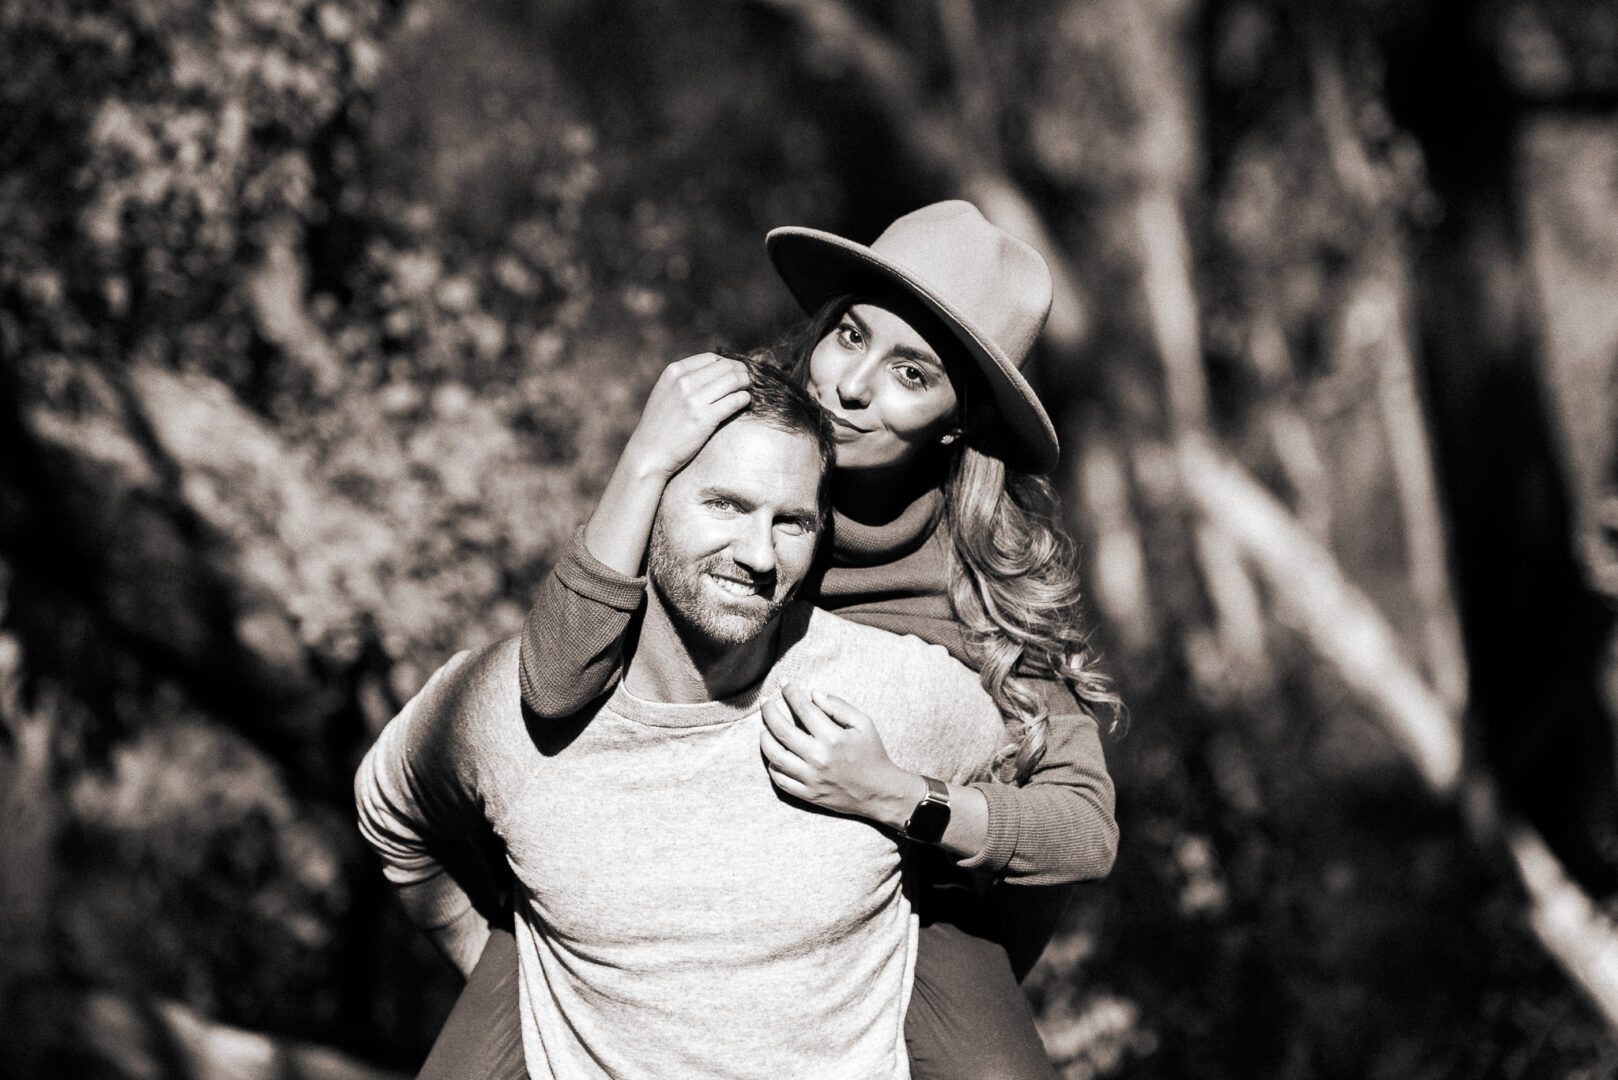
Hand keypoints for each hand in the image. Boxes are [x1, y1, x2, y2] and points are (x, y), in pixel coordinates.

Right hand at [621, 353, 751, 479]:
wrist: (649, 453)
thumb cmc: (659, 425)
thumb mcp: (665, 392)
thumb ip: (684, 380)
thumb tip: (714, 371)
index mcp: (673, 372)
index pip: (711, 359)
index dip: (727, 363)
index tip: (734, 372)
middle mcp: (684, 382)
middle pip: (725, 367)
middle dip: (741, 372)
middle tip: (748, 380)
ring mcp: (694, 399)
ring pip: (733, 380)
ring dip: (745, 383)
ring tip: (748, 390)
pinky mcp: (705, 418)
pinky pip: (735, 400)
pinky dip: (744, 399)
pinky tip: (744, 402)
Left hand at [759, 681, 925, 827]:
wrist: (879, 793)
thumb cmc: (872, 754)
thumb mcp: (864, 724)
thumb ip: (839, 707)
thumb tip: (813, 694)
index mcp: (833, 738)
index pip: (803, 709)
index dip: (790, 692)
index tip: (784, 682)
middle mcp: (819, 758)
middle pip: (781, 730)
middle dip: (768, 711)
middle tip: (765, 702)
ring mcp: (811, 778)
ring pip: (775, 756)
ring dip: (765, 738)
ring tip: (764, 727)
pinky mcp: (808, 794)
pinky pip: (780, 779)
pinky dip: (773, 765)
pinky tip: (774, 755)